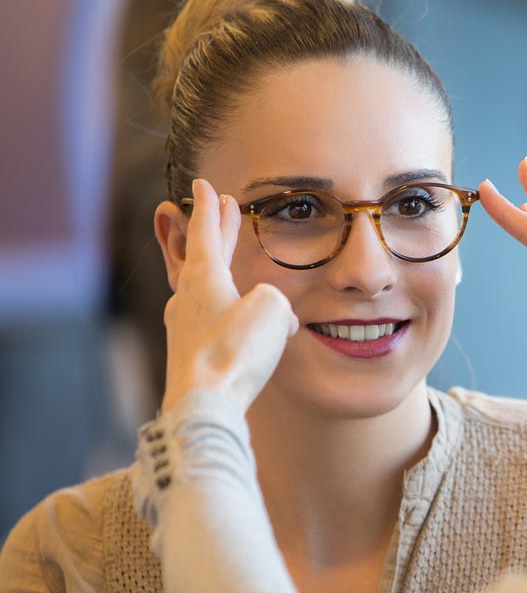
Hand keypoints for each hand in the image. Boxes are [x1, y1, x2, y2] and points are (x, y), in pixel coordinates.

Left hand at [162, 178, 297, 413]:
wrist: (204, 406)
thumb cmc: (235, 353)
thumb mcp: (271, 309)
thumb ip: (275, 302)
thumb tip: (276, 322)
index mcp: (202, 279)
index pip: (204, 233)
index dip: (208, 208)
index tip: (204, 186)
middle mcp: (187, 299)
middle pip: (200, 256)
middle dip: (213, 232)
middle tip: (220, 210)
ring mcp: (184, 328)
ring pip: (204, 290)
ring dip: (221, 274)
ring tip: (234, 267)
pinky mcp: (190, 356)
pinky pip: (213, 324)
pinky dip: (230, 314)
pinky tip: (250, 329)